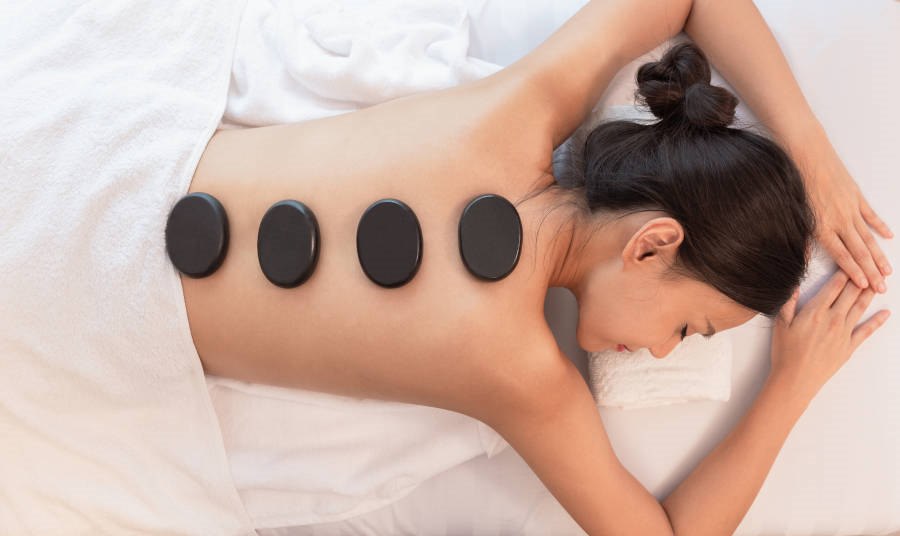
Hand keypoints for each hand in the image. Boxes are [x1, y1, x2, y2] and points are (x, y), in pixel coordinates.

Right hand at [770, 271, 890, 402]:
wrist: (796, 379)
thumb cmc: (785, 352)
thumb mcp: (780, 324)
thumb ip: (789, 303)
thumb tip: (795, 285)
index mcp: (815, 311)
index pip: (834, 286)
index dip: (844, 272)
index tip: (850, 261)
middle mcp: (833, 319)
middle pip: (851, 293)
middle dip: (861, 278)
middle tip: (870, 266)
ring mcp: (844, 332)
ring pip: (861, 307)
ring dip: (871, 293)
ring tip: (879, 282)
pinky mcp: (849, 346)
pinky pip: (867, 331)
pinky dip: (878, 321)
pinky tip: (886, 314)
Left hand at [790, 136, 892, 291]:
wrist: (806, 155)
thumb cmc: (794, 184)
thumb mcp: (794, 215)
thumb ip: (801, 238)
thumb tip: (801, 259)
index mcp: (823, 228)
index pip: (842, 256)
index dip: (854, 272)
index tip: (864, 286)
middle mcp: (840, 221)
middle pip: (859, 251)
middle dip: (871, 272)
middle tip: (882, 288)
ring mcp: (850, 208)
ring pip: (868, 237)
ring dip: (879, 255)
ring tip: (888, 271)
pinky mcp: (856, 195)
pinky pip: (870, 215)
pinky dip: (880, 226)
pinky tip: (888, 237)